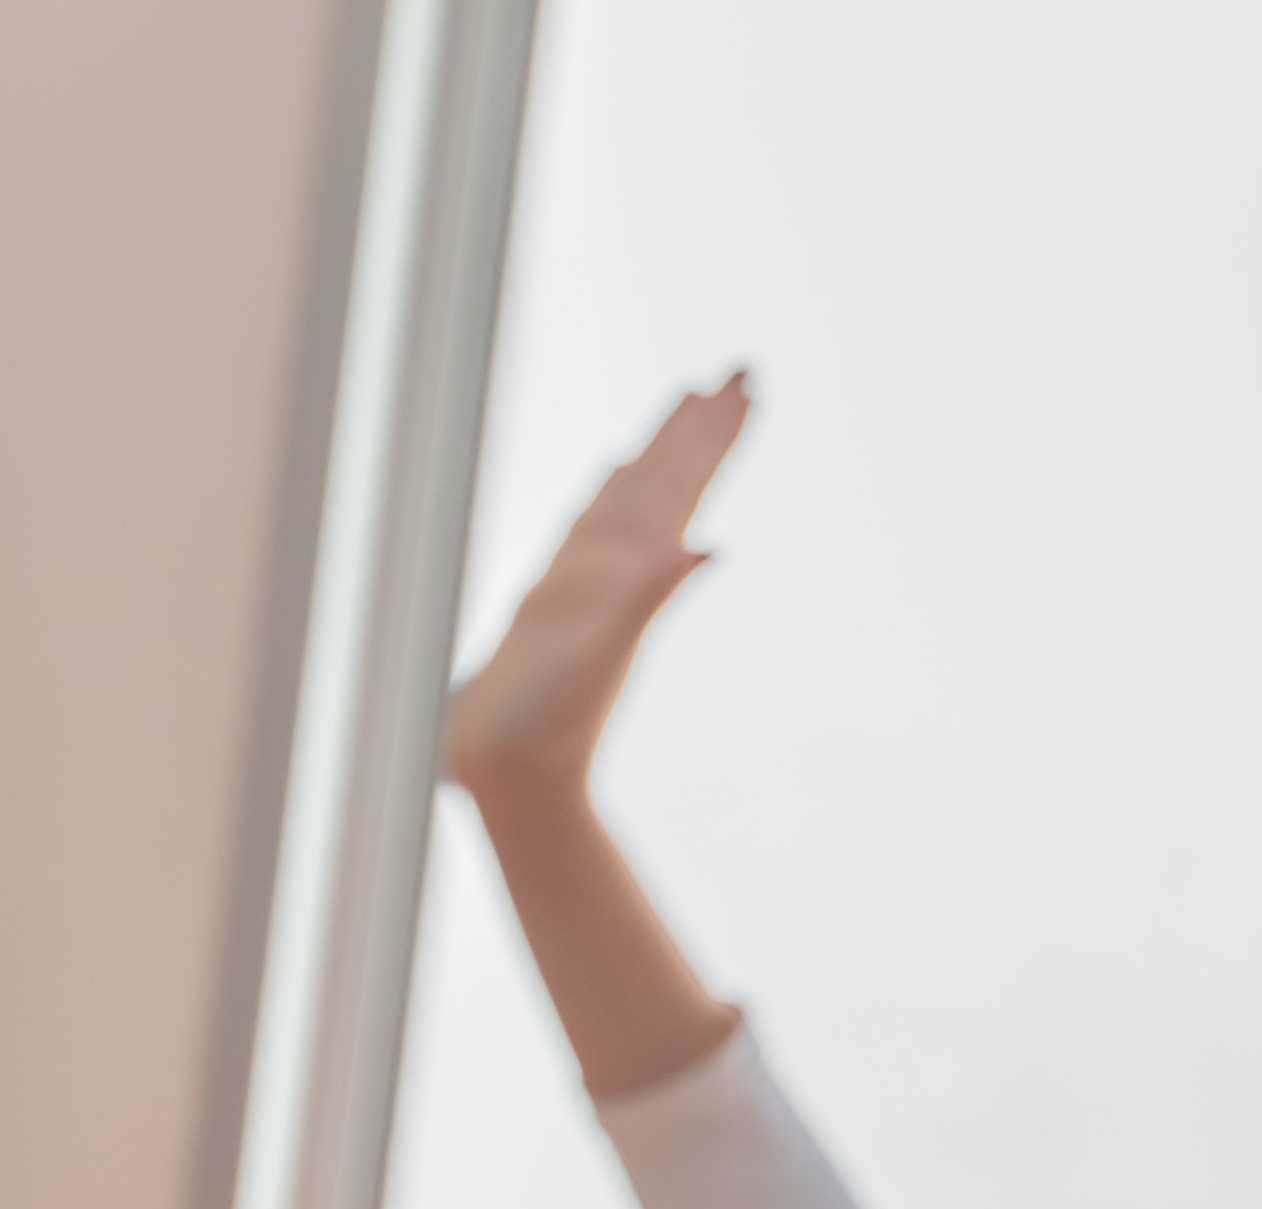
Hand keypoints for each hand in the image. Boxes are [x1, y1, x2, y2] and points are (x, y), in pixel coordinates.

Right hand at [444, 374, 746, 811]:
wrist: (516, 783)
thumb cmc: (549, 727)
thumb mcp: (601, 658)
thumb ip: (647, 599)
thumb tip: (705, 547)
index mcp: (630, 572)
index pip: (680, 488)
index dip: (710, 437)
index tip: (745, 380)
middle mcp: (615, 574)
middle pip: (666, 486)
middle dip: (698, 431)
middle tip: (737, 373)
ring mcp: (586, 590)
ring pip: (629, 505)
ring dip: (659, 458)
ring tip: (683, 411)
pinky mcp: (551, 609)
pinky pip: (585, 537)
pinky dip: (601, 502)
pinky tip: (606, 485)